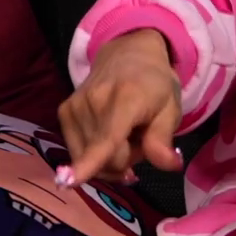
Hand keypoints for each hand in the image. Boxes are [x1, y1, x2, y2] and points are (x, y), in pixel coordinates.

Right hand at [57, 30, 183, 183]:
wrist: (128, 54)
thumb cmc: (154, 85)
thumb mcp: (170, 109)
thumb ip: (164, 139)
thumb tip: (170, 165)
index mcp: (126, 99)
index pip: (107, 139)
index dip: (89, 164)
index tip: (66, 181)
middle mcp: (94, 101)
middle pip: (106, 159)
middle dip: (126, 160)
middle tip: (139, 138)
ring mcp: (74, 106)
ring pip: (90, 158)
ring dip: (109, 157)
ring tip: (122, 134)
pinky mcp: (64, 111)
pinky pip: (77, 150)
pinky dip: (94, 152)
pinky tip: (106, 135)